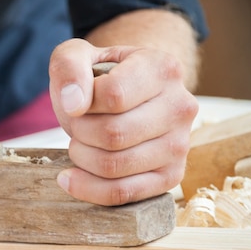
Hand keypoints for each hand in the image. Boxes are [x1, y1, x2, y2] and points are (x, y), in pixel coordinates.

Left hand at [48, 38, 197, 204]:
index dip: (82, 103)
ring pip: (115, 165)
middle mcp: (181, 106)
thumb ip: (69, 66)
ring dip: (81, 158)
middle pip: (113, 134)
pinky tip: (70, 178)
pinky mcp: (171, 176)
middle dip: (79, 132)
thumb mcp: (76, 56)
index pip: (113, 94)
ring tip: (78, 144)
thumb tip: (74, 104)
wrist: (122, 98)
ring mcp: (180, 145)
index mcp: (162, 68)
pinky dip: (88, 190)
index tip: (75, 102)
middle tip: (76, 125)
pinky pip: (124, 193)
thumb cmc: (97, 77)